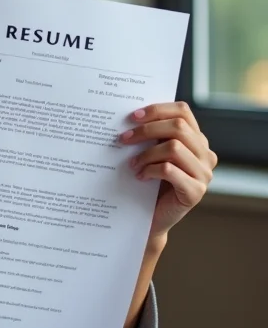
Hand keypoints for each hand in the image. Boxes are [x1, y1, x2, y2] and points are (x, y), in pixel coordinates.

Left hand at [120, 102, 216, 240]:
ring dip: (146, 154)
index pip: (183, 111)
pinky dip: (150, 170)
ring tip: (132, 164)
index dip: (157, 110)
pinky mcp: (196, 192)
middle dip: (146, 130)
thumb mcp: (152, 152)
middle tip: (123, 139)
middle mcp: (205, 154)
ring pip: (174, 148)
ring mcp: (204, 174)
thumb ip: (151, 134)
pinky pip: (169, 170)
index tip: (132, 116)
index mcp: (196, 139)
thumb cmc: (149, 180)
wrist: (151, 216)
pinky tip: (140, 176)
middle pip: (178, 127)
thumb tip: (129, 117)